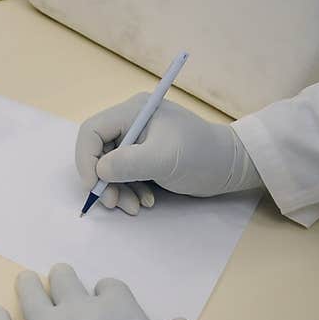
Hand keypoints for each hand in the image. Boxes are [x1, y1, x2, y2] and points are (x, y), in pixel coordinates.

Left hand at [0, 264, 201, 319]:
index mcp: (118, 308)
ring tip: (25, 282)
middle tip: (57, 279)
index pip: (107, 288)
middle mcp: (80, 313)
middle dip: (62, 279)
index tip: (103, 302)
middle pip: (64, 282)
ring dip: (28, 286)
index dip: (105, 294)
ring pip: (30, 296)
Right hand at [75, 94, 261, 214]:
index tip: (94, 185)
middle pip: (97, 153)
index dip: (86, 159)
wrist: (232, 167)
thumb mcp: (165, 158)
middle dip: (103, 181)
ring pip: (108, 168)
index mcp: (133, 112)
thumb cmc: (202, 155)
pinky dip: (128, 191)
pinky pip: (122, 176)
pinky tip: (145, 202)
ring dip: (117, 191)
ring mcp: (136, 141)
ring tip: (135, 207)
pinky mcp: (143, 158)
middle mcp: (131, 123)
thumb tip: (99, 170)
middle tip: (113, 203)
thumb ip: (129, 163)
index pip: (92, 132)